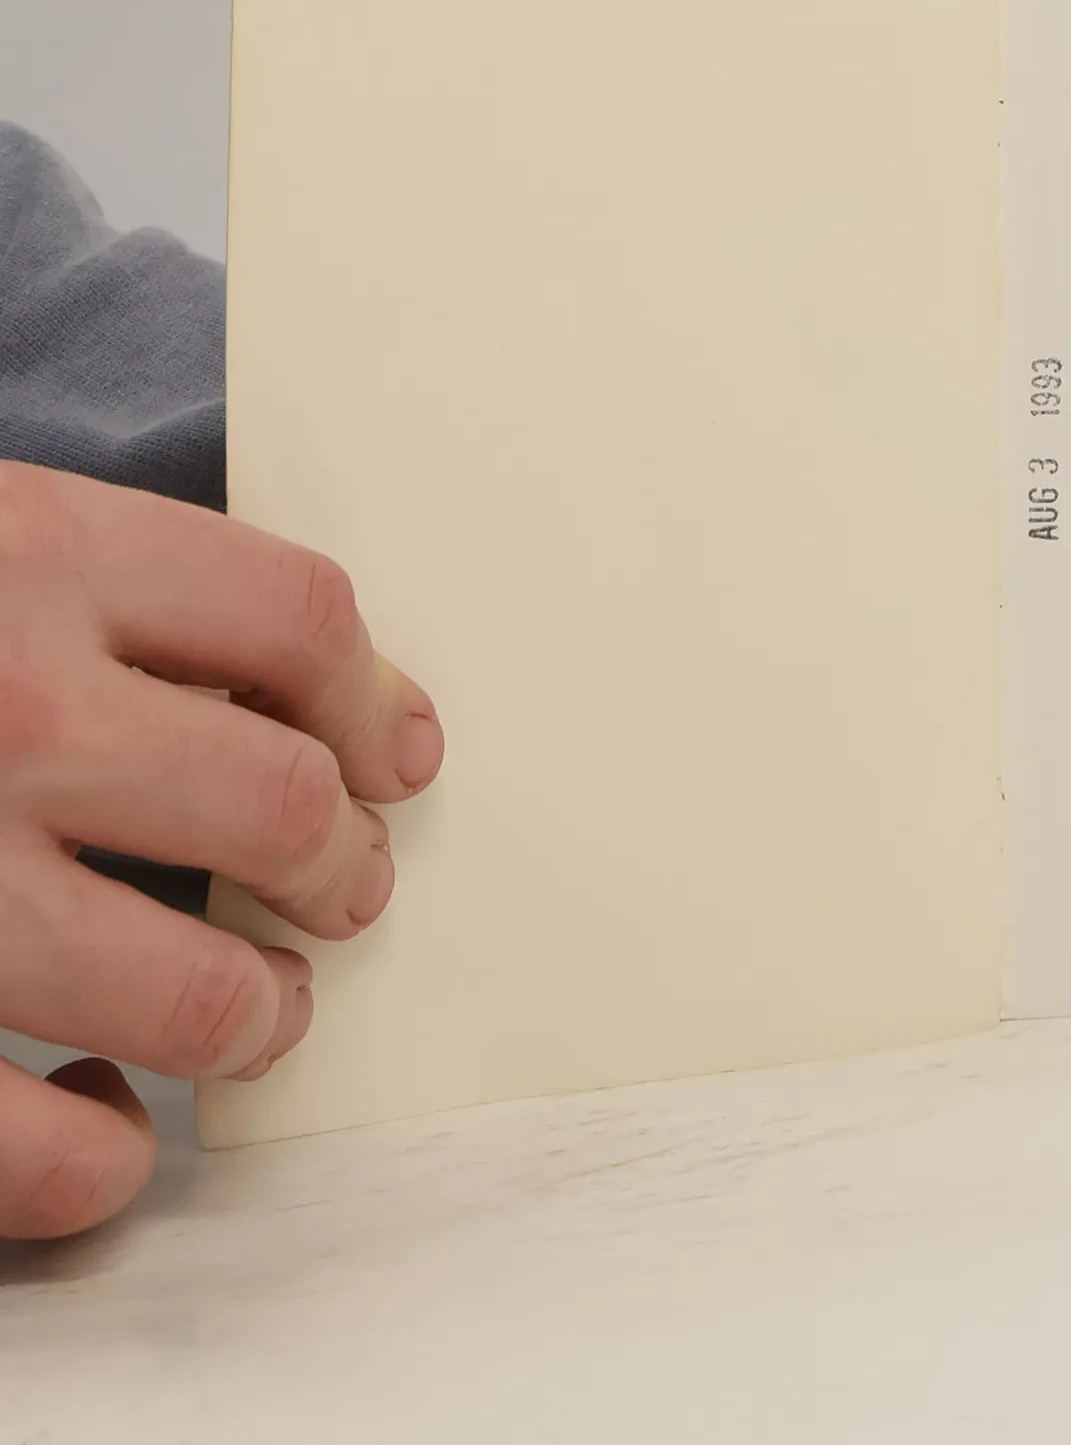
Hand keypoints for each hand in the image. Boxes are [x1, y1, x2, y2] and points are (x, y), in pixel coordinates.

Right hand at [0, 462, 441, 1238]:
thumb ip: (95, 584)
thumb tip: (310, 688)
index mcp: (25, 554)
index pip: (294, 617)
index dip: (371, 696)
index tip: (394, 753)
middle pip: (280, 806)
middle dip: (341, 864)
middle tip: (340, 886)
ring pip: (202, 992)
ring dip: (260, 1012)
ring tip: (258, 1005)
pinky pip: (40, 1155)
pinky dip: (103, 1156)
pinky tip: (103, 1111)